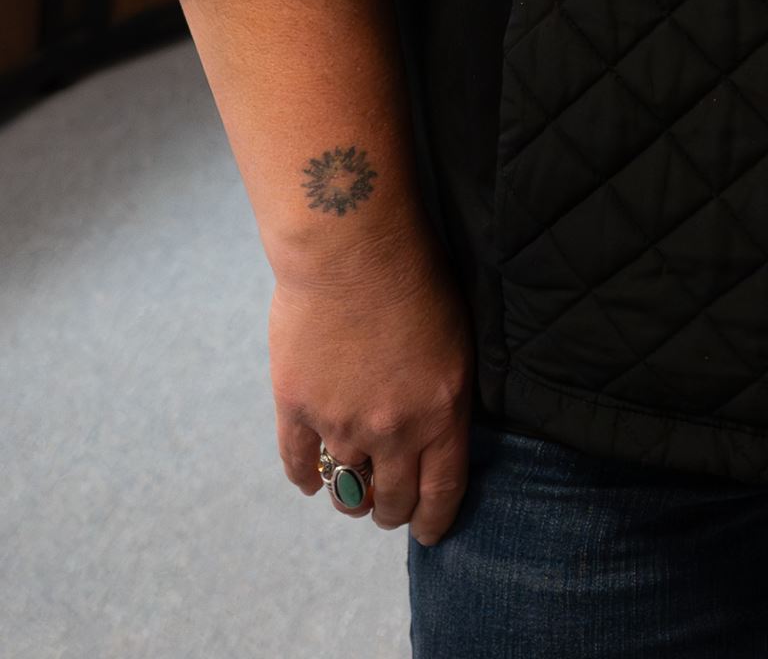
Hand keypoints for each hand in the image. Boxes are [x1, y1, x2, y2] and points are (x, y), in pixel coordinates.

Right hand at [271, 234, 475, 544]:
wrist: (352, 248)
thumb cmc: (418, 277)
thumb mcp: (457, 340)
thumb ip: (446, 394)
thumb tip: (438, 432)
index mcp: (442, 411)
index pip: (442, 490)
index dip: (435, 519)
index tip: (430, 533)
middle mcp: (393, 429)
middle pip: (392, 498)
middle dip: (394, 510)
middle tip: (391, 510)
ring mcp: (341, 423)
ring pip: (346, 487)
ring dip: (352, 495)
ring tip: (356, 494)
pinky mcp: (297, 408)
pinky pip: (300, 464)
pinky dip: (307, 477)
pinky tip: (312, 479)